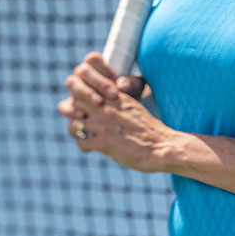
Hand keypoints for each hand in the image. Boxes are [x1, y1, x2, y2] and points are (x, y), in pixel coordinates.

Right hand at [57, 51, 145, 120]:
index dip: (103, 68)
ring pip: (71, 84)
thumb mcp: (135, 88)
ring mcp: (74, 91)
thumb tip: (123, 85)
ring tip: (99, 103)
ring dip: (84, 93)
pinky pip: (64, 106)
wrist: (125, 116)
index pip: (93, 59)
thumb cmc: (130, 95)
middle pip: (81, 70)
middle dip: (97, 82)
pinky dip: (71, 110)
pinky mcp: (70, 107)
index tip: (117, 80)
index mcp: (96, 66)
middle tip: (113, 95)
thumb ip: (132, 83)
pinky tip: (84, 117)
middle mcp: (83, 76)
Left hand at [58, 52, 169, 172]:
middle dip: (75, 112)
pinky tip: (92, 148)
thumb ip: (117, 102)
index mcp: (114, 97)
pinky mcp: (103, 142)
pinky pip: (80, 142)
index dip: (83, 97)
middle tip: (82, 120)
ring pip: (73, 123)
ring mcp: (102, 125)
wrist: (161, 146)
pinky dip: (84, 146)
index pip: (87, 87)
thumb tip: (105, 103)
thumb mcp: (132, 107)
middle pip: (75, 102)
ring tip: (85, 135)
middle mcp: (105, 108)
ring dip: (77, 131)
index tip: (87, 106)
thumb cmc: (149, 128)